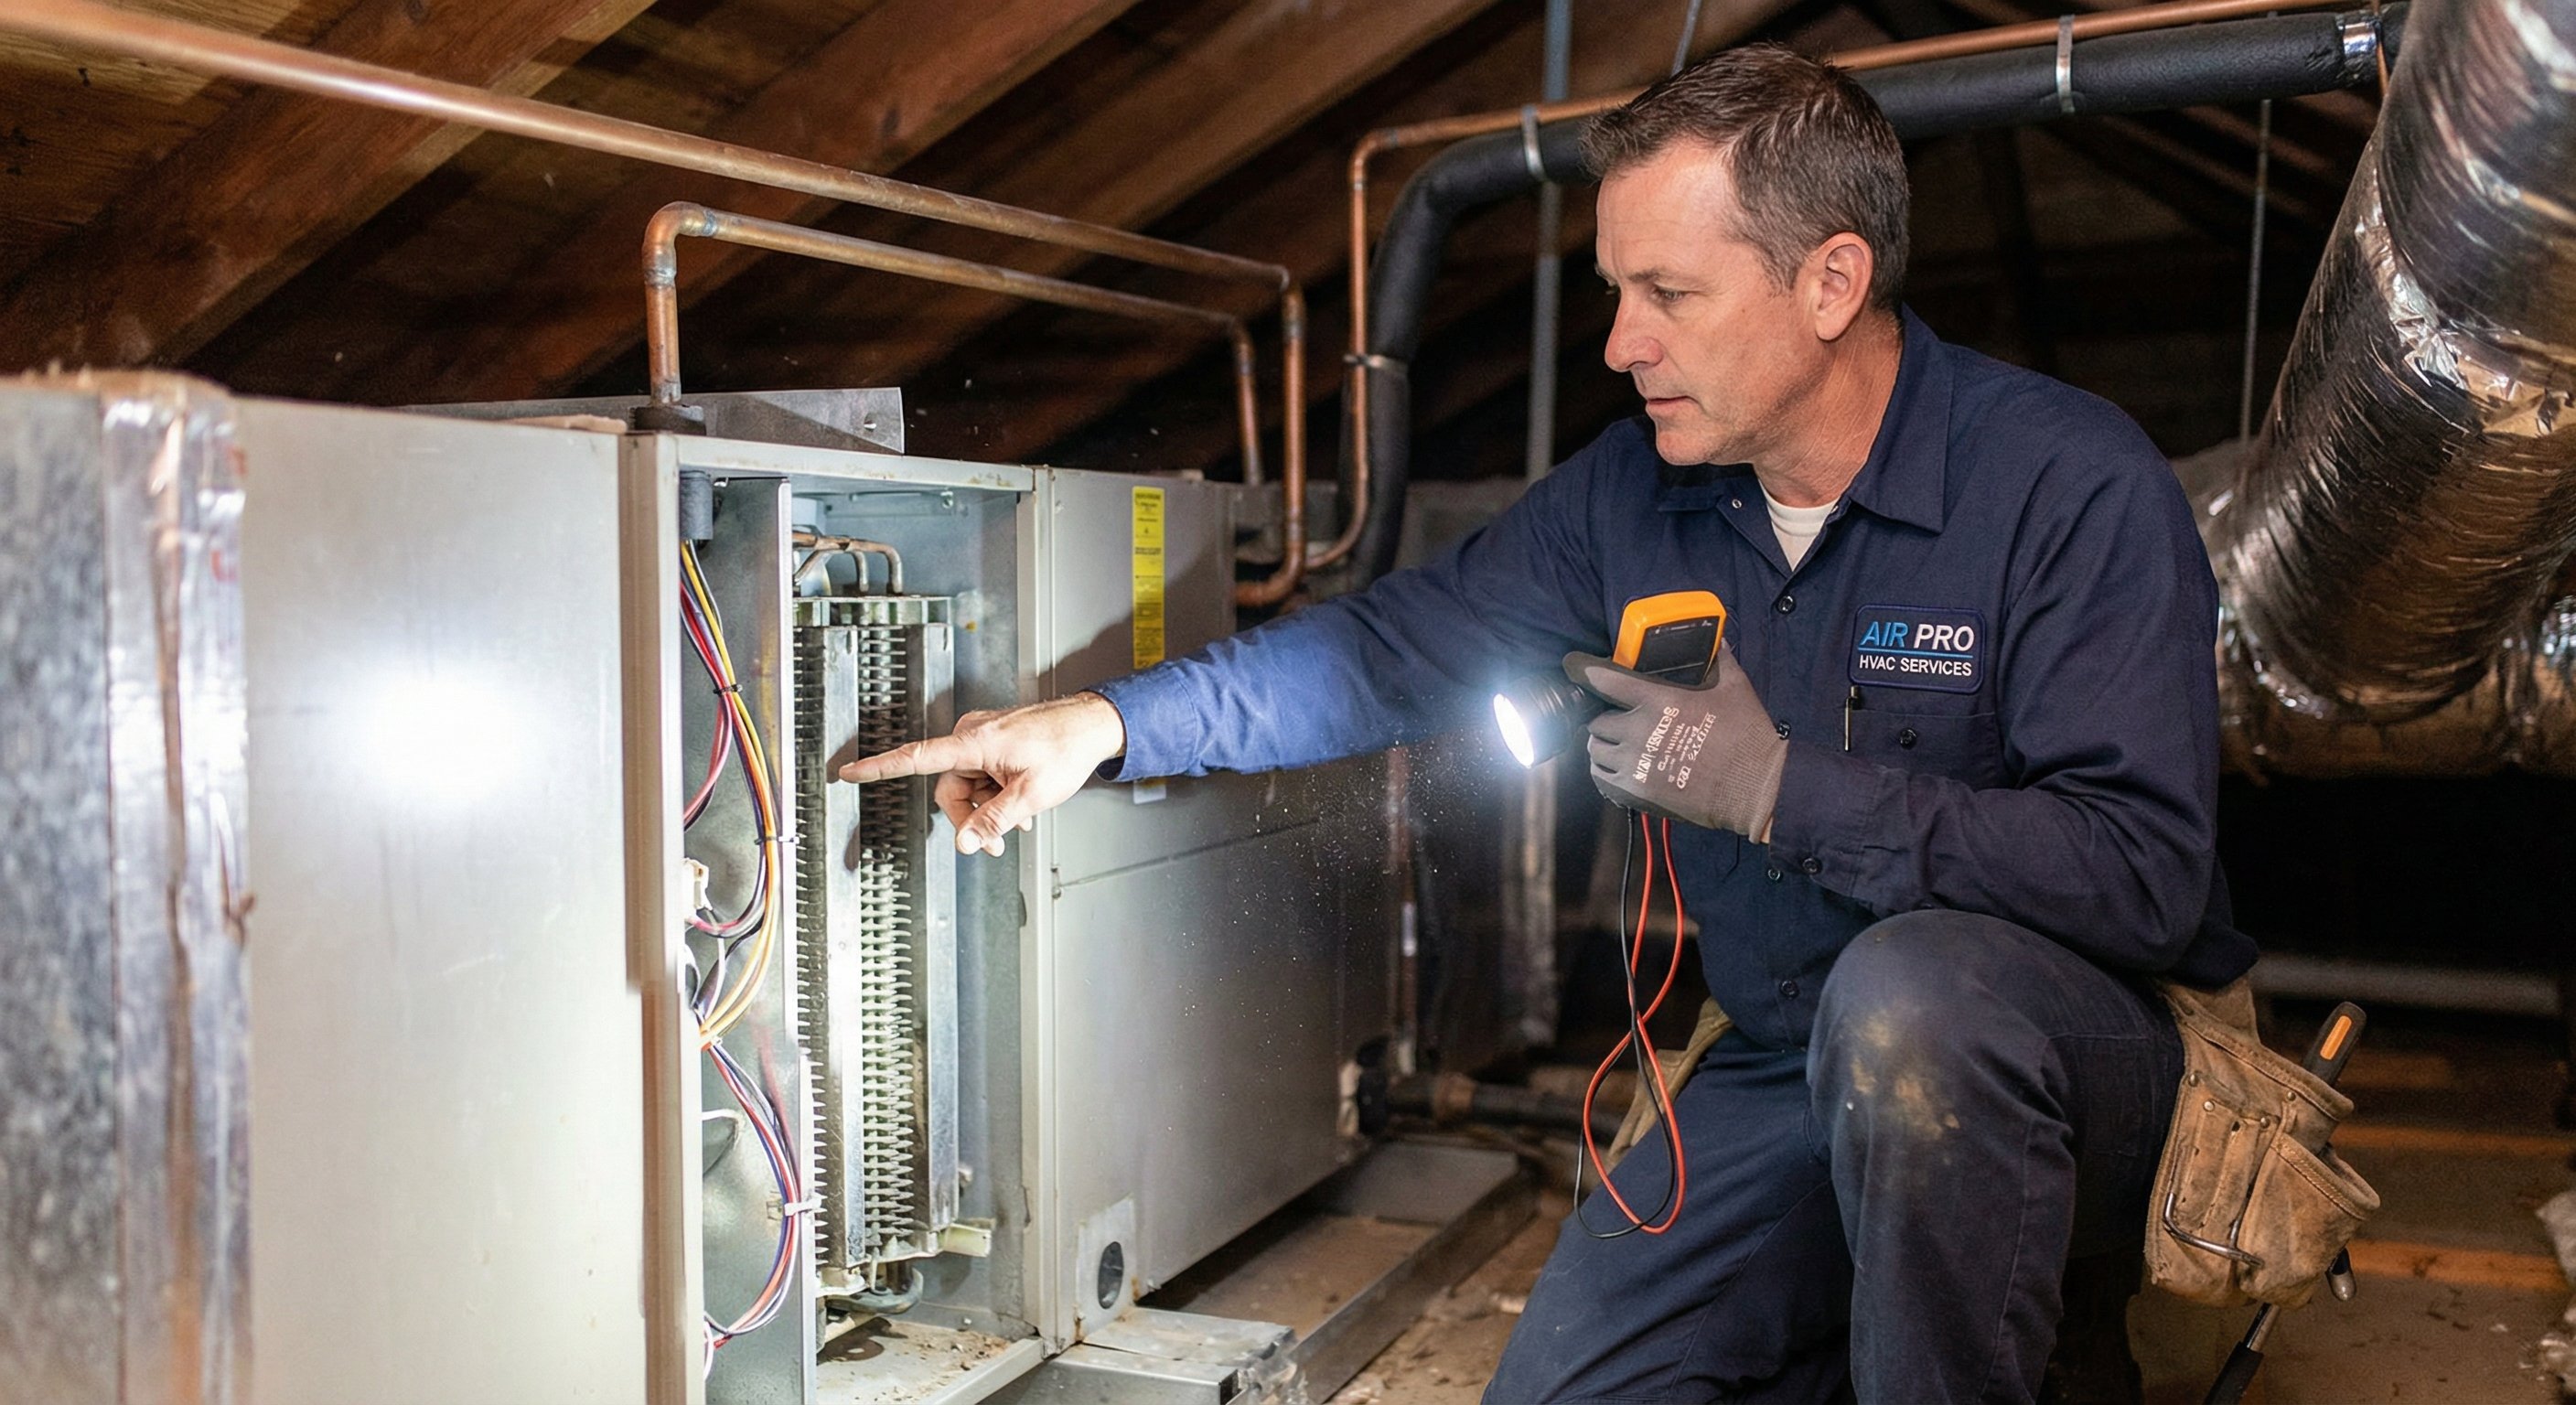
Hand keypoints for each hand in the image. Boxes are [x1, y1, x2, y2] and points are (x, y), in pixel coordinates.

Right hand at [837, 692, 1126, 854]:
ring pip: (966, 787)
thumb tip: (964, 842)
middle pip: (949, 790)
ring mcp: (981, 737)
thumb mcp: (1031, 796)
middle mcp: (971, 735)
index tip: (847, 773)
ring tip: (1018, 822)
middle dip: (970, 818)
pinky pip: (980, 776)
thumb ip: (994, 820)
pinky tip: (1018, 808)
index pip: (915, 758)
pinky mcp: (991, 742)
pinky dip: (994, 795)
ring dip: (987, 809)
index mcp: (974, 743)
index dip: (878, 768)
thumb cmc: (1065, 750)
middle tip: (997, 843)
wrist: (1091, 726)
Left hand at [1564, 648, 1785, 837]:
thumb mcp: (1735, 688)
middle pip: (1596, 720)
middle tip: (1618, 716)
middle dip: (1604, 715)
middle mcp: (1639, 731)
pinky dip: (1604, 770)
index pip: (1606, 681)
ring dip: (1603, 743)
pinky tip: (1617, 766)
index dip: (1585, 671)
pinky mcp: (1637, 792)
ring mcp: (1635, 764)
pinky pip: (1601, 778)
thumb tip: (1717, 640)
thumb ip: (1720, 661)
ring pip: (1595, 749)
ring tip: (1617, 742)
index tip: (1574, 667)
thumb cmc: (1746, 735)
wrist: (1753, 787)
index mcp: (1660, 701)